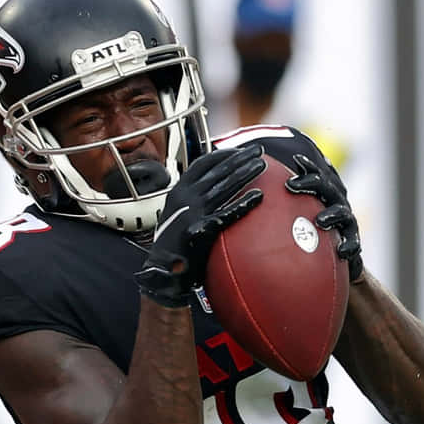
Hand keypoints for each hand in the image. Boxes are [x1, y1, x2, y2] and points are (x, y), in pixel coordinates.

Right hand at [135, 146, 268, 306]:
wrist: (161, 273)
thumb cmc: (175, 246)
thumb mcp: (179, 216)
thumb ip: (194, 202)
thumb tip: (215, 191)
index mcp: (178, 192)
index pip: (202, 165)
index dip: (222, 155)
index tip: (240, 150)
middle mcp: (184, 198)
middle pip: (216, 171)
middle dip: (239, 158)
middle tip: (259, 150)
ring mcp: (191, 213)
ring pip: (222, 187)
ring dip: (244, 173)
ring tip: (263, 165)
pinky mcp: (200, 231)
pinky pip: (226, 215)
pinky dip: (243, 204)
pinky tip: (259, 197)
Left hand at [284, 153, 362, 281]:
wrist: (334, 261)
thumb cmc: (307, 234)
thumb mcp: (292, 217)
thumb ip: (277, 204)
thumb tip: (248, 192)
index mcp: (323, 194)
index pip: (317, 175)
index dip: (309, 166)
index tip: (295, 159)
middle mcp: (336, 204)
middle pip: (327, 188)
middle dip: (312, 183)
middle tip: (290, 184)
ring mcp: (346, 222)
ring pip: (343, 213)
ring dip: (332, 215)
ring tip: (320, 221)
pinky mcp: (353, 242)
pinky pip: (354, 243)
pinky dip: (349, 245)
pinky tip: (342, 251)